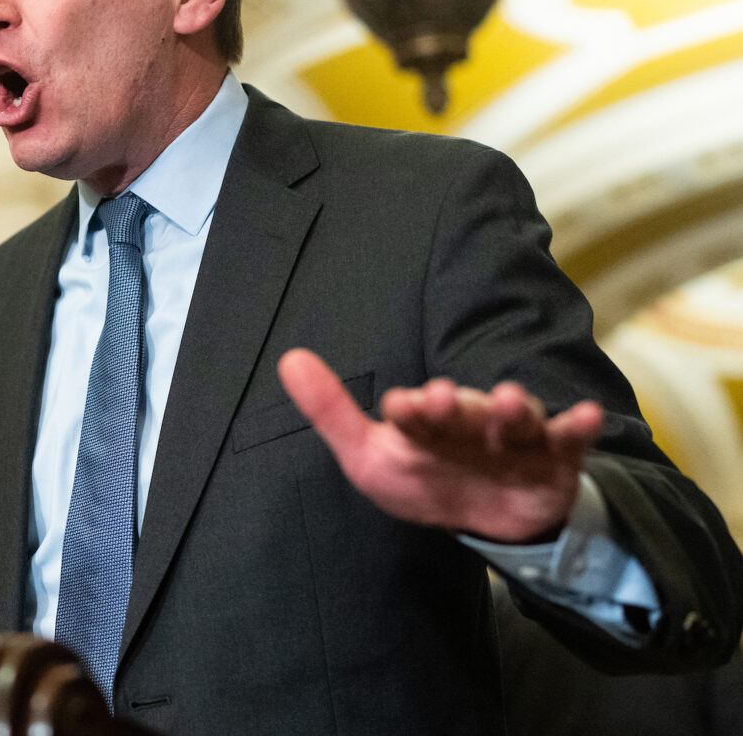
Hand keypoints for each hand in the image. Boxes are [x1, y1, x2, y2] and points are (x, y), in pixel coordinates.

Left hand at [277, 348, 604, 542]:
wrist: (487, 518)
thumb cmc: (424, 477)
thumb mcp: (370, 456)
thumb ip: (331, 413)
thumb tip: (289, 357)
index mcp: (427, 421)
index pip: (416, 413)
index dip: (411, 409)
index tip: (402, 404)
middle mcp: (471, 421)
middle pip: (468, 410)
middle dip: (459, 406)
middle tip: (446, 398)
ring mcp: (514, 438)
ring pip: (517, 419)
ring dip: (515, 410)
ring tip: (511, 403)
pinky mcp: (554, 459)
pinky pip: (570, 440)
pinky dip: (579, 428)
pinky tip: (588, 416)